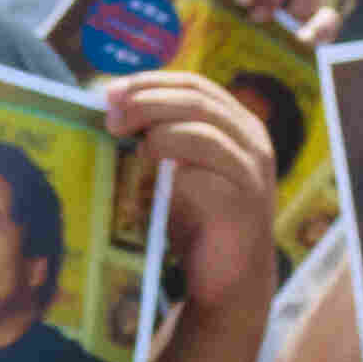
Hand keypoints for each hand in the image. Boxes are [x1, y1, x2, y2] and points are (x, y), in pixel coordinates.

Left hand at [103, 69, 280, 310]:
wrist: (228, 280)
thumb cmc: (197, 221)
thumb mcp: (176, 168)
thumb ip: (160, 137)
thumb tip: (113, 107)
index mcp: (238, 124)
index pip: (194, 84)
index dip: (151, 82)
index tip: (111, 92)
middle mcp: (252, 138)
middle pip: (196, 98)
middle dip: (146, 99)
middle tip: (110, 114)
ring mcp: (252, 166)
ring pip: (201, 125)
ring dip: (155, 126)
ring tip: (124, 138)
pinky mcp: (244, 196)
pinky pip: (203, 165)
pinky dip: (172, 159)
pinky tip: (151, 168)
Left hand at [217, 0, 339, 49]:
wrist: (242, 81)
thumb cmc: (226, 45)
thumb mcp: (217, 20)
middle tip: (258, 13)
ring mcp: (304, 6)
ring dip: (297, 6)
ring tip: (279, 28)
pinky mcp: (321, 29)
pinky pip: (329, 18)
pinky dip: (320, 27)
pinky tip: (304, 41)